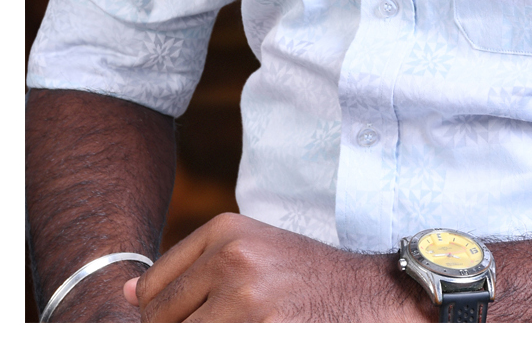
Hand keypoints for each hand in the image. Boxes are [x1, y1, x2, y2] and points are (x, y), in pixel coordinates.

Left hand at [123, 212, 429, 321]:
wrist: (370, 295)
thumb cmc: (303, 278)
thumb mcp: (250, 251)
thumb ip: (191, 268)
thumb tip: (124, 296)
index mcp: (224, 231)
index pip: (147, 293)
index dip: (161, 320)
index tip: (193, 320)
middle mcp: (231, 259)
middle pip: (158, 325)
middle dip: (182, 333)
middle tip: (227, 323)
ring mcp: (247, 299)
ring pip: (183, 339)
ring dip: (207, 338)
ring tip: (244, 326)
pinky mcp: (263, 333)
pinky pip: (214, 346)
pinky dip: (226, 342)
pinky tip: (259, 330)